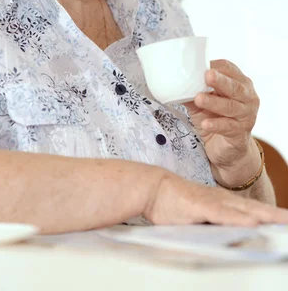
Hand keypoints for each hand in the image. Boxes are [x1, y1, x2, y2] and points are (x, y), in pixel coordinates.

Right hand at [144, 171, 287, 225]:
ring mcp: (212, 202)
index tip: (284, 220)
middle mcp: (221, 200)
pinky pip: (223, 214)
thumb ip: (213, 224)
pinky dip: (239, 219)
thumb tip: (227, 238)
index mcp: (221, 202)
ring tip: (282, 220)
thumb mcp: (197, 216)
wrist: (152, 188)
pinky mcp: (201, 205)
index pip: (250, 211)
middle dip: (274, 215)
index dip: (269, 215)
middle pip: (253, 209)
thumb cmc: (172, 203)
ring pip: (243, 210)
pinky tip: (252, 223)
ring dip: (265, 216)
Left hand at [183, 59, 260, 186]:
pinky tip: (205, 123)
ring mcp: (246, 116)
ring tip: (199, 98)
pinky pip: (228, 127)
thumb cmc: (216, 118)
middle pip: (234, 87)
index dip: (217, 66)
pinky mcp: (240, 133)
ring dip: (214, 102)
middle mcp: (247, 97)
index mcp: (240, 83)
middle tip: (207, 75)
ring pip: (231, 107)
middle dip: (220, 81)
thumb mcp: (202, 103)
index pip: (230, 69)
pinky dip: (216, 125)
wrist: (229, 150)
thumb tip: (173, 81)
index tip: (201, 64)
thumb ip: (193, 91)